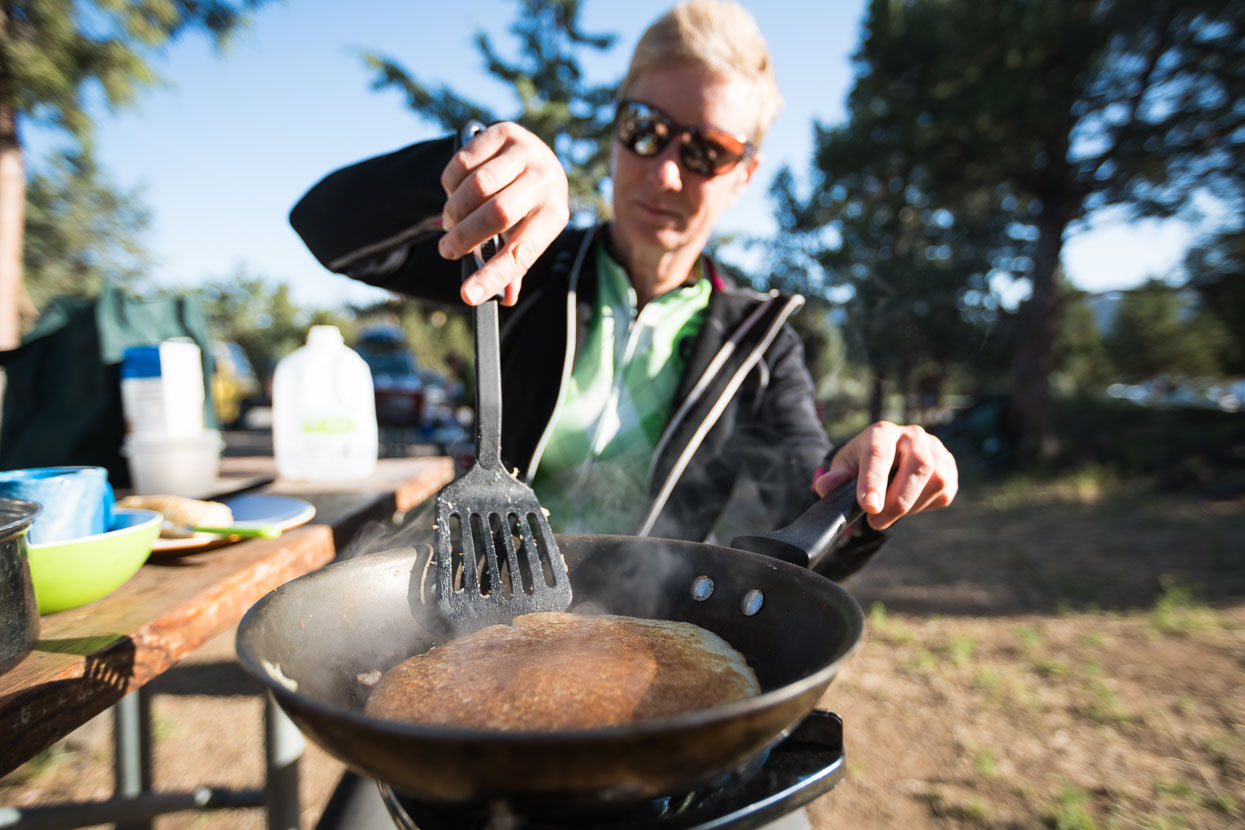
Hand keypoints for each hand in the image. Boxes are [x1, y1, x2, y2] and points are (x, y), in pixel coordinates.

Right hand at [437, 122, 569, 306]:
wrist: (535, 157)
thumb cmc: (527, 208)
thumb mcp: (527, 233)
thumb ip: (513, 263)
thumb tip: (502, 299)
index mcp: (555, 214)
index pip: (522, 252)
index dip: (494, 275)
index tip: (466, 296)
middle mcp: (546, 180)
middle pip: (498, 213)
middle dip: (465, 237)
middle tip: (447, 250)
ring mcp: (527, 152)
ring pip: (477, 186)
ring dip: (455, 210)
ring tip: (451, 221)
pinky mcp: (504, 131)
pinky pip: (464, 161)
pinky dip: (450, 184)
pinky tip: (454, 193)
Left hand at [813, 421, 957, 530]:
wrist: (887, 457)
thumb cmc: (862, 464)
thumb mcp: (844, 468)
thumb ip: (835, 478)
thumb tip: (825, 486)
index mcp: (882, 432)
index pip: (879, 454)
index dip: (874, 482)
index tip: (869, 507)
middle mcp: (912, 435)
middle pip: (918, 466)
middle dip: (898, 500)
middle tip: (876, 522)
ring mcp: (936, 449)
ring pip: (935, 481)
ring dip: (912, 505)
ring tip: (890, 512)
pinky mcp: (949, 467)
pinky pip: (944, 492)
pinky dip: (924, 506)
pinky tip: (908, 503)